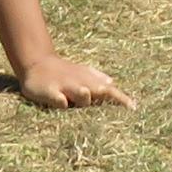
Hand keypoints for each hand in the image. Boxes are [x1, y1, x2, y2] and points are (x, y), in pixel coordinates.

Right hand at [17, 54, 133, 109]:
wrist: (37, 63)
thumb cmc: (63, 72)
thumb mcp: (82, 72)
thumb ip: (97, 78)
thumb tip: (113, 82)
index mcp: (89, 80)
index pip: (109, 90)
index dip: (122, 99)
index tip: (135, 109)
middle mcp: (80, 83)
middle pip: (99, 91)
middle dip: (110, 97)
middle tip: (125, 108)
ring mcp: (65, 87)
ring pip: (80, 92)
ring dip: (86, 95)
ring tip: (94, 99)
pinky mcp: (49, 92)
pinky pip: (57, 98)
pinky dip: (61, 100)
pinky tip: (64, 103)